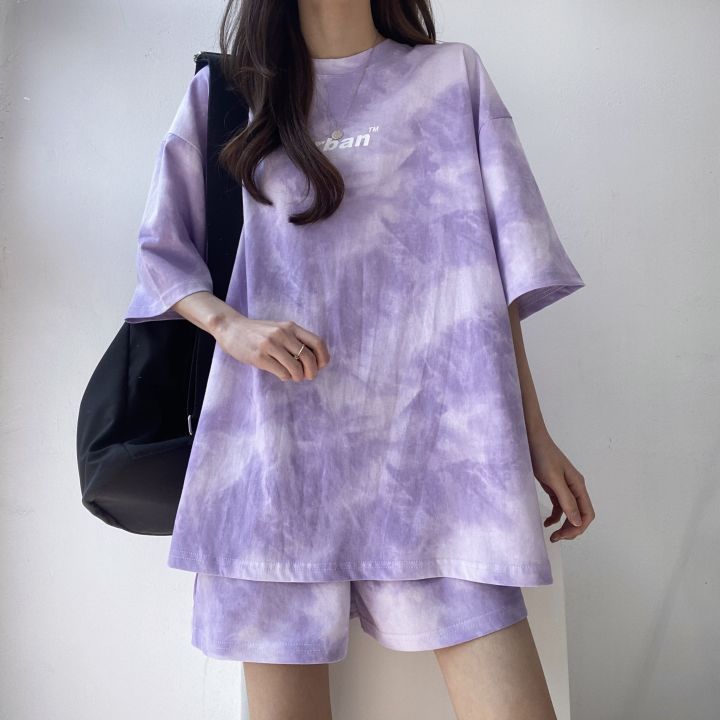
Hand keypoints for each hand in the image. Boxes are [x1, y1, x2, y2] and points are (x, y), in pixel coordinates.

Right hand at [214, 315, 330, 382]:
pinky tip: (281, 374)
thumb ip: (295, 340)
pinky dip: (285, 377)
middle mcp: (282, 334)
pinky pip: (281, 372)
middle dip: (312, 371)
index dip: (323, 357)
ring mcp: (270, 345)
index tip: (321, 366)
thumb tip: (313, 361)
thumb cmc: (258, 332)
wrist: (231, 328)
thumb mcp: (279, 329)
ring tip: (294, 376)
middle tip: (308, 376)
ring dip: (298, 376)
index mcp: (290, 327)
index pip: (317, 342)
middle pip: (308, 357)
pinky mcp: (259, 356)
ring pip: (295, 367)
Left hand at [527, 429, 594, 541]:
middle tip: (556, 538)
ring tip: (552, 535)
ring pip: (570, 512)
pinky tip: (547, 522)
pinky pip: (559, 506)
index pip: (587, 514)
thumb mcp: (554, 479)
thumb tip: (578, 522)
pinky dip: (555, 516)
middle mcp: (574, 487)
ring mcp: (564, 487)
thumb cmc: (542, 455)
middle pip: (580, 515)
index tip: (563, 535)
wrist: (530, 439)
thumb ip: (566, 500)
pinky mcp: (554, 486)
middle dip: (571, 529)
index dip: (578, 528)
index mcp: (578, 486)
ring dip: (564, 525)